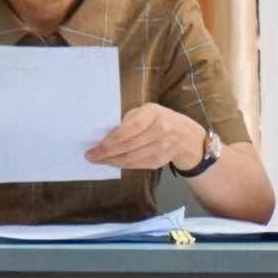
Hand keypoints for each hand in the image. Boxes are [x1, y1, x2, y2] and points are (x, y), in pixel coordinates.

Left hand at [86, 103, 204, 171]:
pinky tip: (111, 162)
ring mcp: (162, 148)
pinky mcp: (160, 161)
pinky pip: (137, 165)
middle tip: (90, 155)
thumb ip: (130, 120)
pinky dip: (122, 164)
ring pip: (132, 158)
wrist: (187, 136)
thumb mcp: (147, 111)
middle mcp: (161, 131)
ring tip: (97, 160)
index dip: (115, 138)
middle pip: (130, 145)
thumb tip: (107, 135)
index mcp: (154, 114)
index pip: (132, 128)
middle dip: (107, 152)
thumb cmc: (160, 119)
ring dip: (112, 160)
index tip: (99, 144)